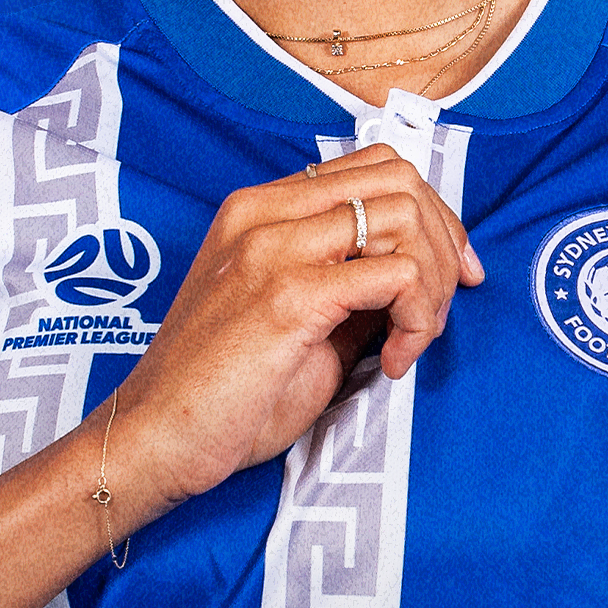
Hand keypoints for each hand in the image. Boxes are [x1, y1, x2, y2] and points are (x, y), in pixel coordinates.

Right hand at [116, 147, 482, 504]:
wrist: (156, 440)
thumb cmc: (221, 395)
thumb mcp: (297, 321)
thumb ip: (351, 285)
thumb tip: (419, 276)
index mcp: (259, 209)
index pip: (375, 167)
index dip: (433, 216)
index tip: (451, 276)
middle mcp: (263, 213)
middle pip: (399, 179)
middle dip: (444, 245)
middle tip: (436, 314)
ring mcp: (273, 249)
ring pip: (405, 218)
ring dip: (432, 286)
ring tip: (409, 343)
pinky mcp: (288, 296)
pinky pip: (396, 275)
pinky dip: (416, 321)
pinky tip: (391, 363)